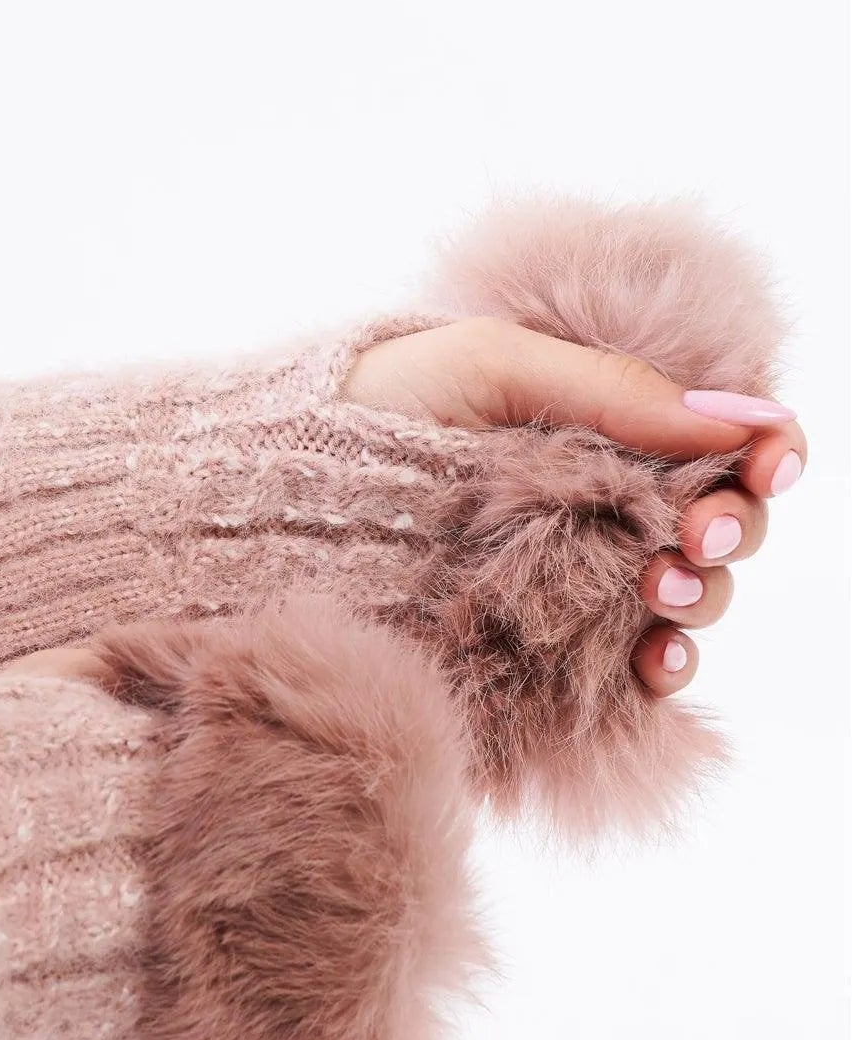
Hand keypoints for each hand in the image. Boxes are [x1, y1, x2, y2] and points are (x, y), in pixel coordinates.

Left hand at [342, 316, 805, 697]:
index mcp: (600, 429)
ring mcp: (573, 585)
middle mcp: (599, 508)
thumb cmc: (367, 412)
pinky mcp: (541, 653)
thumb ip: (608, 388)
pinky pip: (629, 673)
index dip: (765, 452)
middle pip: (718, 524)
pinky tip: (654, 664)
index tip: (770, 462)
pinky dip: (662, 672)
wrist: (268, 507)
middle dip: (735, 526)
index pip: (717, 442)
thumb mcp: (484, 367)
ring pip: (687, 598)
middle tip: (703, 531)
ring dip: (701, 598)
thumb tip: (737, 413)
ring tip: (659, 590)